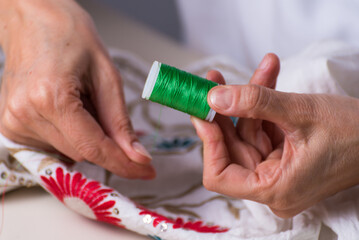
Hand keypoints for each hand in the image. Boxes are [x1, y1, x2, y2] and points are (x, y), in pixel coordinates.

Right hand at [0, 0, 154, 178]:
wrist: (33, 19)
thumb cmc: (69, 35)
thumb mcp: (106, 76)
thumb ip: (119, 121)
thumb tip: (137, 156)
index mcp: (50, 98)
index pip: (94, 148)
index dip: (124, 164)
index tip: (145, 171)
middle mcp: (25, 115)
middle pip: (83, 153)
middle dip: (108, 144)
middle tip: (112, 116)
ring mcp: (13, 122)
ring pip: (69, 152)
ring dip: (87, 136)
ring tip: (83, 101)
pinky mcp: (11, 125)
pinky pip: (54, 146)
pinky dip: (72, 134)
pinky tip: (70, 109)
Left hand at [191, 54, 358, 216]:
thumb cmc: (356, 134)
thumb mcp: (301, 113)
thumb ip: (255, 103)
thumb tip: (214, 97)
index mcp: (274, 189)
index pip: (219, 176)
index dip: (207, 142)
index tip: (202, 110)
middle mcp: (273, 185)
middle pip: (232, 149)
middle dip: (226, 110)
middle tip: (216, 80)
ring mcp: (279, 170)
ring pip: (249, 134)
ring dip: (251, 101)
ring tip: (263, 69)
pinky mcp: (286, 157)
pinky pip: (265, 129)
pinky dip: (265, 106)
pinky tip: (270, 78)